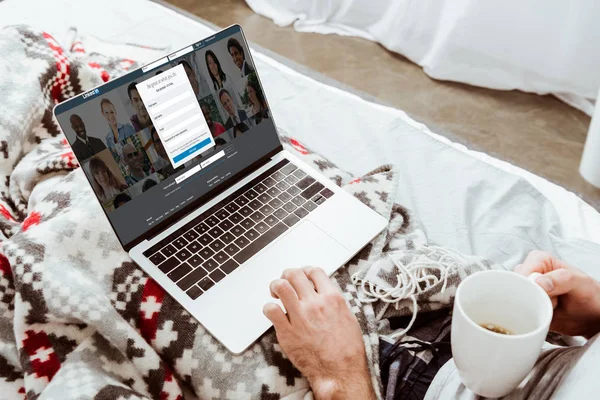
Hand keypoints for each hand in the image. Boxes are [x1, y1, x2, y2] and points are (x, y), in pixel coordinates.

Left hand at [263, 267, 375, 399]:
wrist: (340, 371)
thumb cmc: (346, 349)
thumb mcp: (348, 317)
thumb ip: (333, 302)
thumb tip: (323, 293)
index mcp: (333, 298)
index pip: (314, 271)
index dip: (305, 271)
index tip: (302, 276)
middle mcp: (316, 303)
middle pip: (294, 274)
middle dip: (287, 276)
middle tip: (285, 284)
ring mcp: (300, 316)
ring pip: (280, 286)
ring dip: (275, 286)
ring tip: (276, 294)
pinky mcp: (287, 331)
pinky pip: (270, 309)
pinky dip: (269, 308)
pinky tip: (273, 313)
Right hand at [515, 250, 599, 337]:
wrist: (593, 317)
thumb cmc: (590, 294)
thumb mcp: (579, 283)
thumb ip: (560, 279)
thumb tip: (537, 282)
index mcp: (540, 260)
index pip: (523, 271)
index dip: (530, 284)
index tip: (542, 294)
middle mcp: (530, 274)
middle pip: (515, 285)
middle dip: (529, 298)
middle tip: (549, 303)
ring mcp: (527, 291)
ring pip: (514, 300)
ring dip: (530, 308)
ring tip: (549, 309)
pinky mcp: (526, 306)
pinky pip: (516, 312)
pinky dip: (526, 318)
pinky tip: (542, 317)